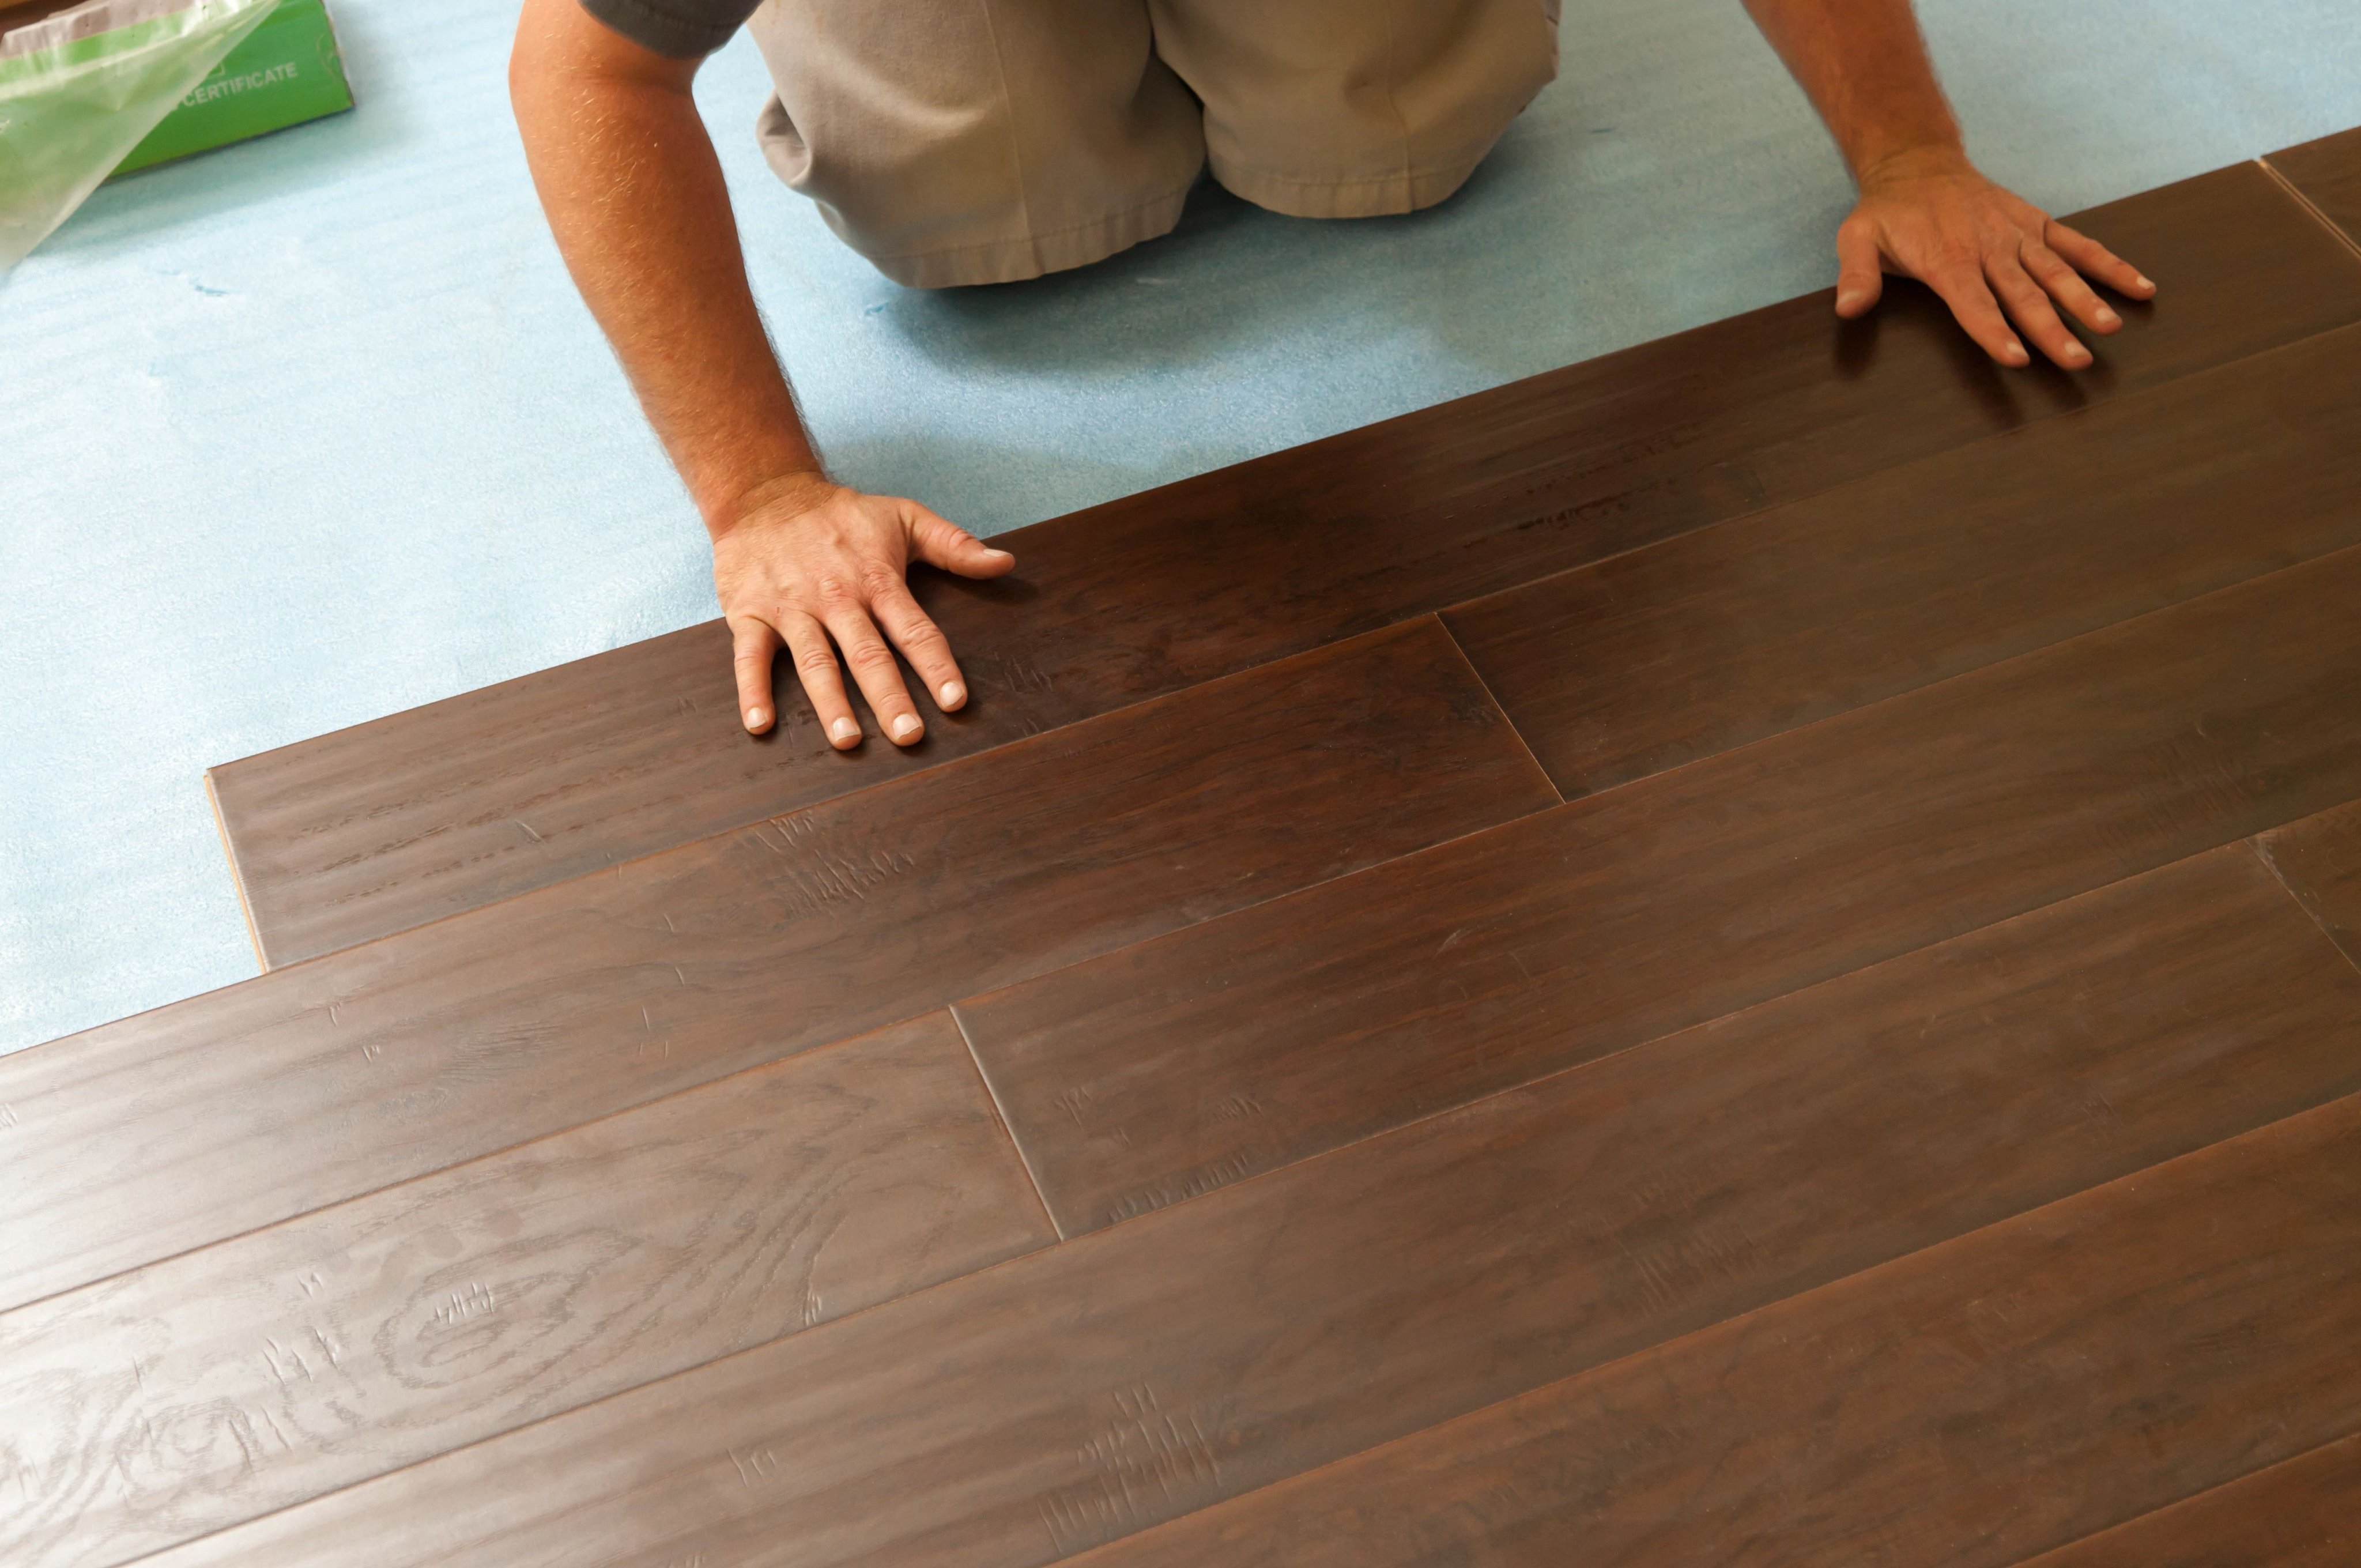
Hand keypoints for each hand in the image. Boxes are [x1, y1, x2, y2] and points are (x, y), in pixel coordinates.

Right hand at [711, 473, 1015, 746]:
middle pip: (868, 654)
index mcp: (877, 580)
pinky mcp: (750, 613)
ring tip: (847, 740)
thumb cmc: (842, 515)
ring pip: (815, 661)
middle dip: (890, 697)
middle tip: (909, 736)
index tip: (955, 702)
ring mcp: (792, 607)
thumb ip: (955, 545)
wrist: (764, 495)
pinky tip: (759, 724)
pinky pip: (749, 656)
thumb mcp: (904, 517)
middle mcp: (837, 598)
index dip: (937, 666)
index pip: (915, 630)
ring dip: (830, 702)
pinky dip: (752, 689)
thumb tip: (1005, 562)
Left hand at [1834, 147, 2156, 369]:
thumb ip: (1856, 274)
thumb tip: (1847, 308)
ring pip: (2057, 272)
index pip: (1973, 303)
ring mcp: (2019, 235)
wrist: (1918, 163)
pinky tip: (2141, 289)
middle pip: (2024, 295)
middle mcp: (1990, 247)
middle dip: (2051, 329)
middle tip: (2076, 360)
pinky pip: (2078, 246)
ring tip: (2109, 328)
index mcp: (1948, 258)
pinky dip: (2110, 266)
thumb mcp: (1856, 239)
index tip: (2016, 357)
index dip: (1993, 330)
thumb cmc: (1888, 212)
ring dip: (2085, 301)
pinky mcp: (2037, 225)